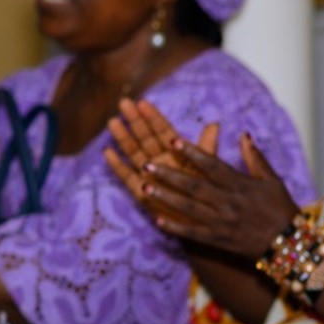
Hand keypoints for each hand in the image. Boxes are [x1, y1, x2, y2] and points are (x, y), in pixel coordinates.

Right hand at [105, 98, 219, 225]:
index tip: (143, 102)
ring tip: (113, 122)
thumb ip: (207, 146)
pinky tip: (108, 153)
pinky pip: (128, 178)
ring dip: (123, 138)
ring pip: (134, 154)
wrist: (206, 221)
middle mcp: (162, 162)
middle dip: (135, 121)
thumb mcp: (210, 168)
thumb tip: (215, 124)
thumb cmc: (209, 192)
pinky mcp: (143, 193)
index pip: (163, 132)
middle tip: (124, 103)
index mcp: (177, 154)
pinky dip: (118, 166)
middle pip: (146, 139)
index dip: (154, 117)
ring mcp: (151, 176)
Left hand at [105, 99, 298, 257]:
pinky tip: (158, 220)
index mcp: (241, 186)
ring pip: (189, 208)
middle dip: (169, 174)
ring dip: (165, 198)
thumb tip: (243, 135)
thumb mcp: (272, 180)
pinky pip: (194, 234)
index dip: (192, 152)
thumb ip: (255, 158)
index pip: (212, 165)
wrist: (289, 244)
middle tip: (147, 164)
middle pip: (194, 186)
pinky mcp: (220, 241)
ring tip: (144, 187)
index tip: (172, 141)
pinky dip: (176, 228)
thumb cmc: (281, 209)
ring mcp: (223, 223)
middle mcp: (229, 203)